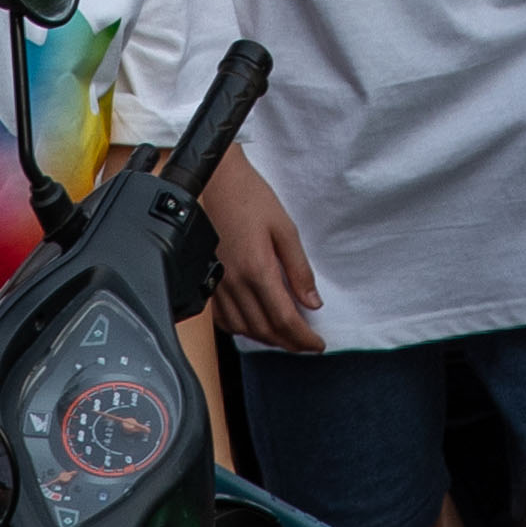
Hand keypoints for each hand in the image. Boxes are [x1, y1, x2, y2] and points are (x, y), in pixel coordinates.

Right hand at [204, 154, 323, 353]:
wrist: (218, 182)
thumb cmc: (251, 198)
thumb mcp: (285, 229)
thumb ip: (299, 269)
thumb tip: (312, 302)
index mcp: (258, 269)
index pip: (284, 319)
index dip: (303, 338)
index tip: (317, 345)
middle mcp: (235, 283)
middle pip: (264, 330)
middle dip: (289, 343)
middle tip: (306, 344)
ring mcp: (219, 284)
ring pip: (243, 329)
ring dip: (267, 338)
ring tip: (285, 335)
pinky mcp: (209, 281)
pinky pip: (224, 320)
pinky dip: (242, 329)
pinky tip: (254, 323)